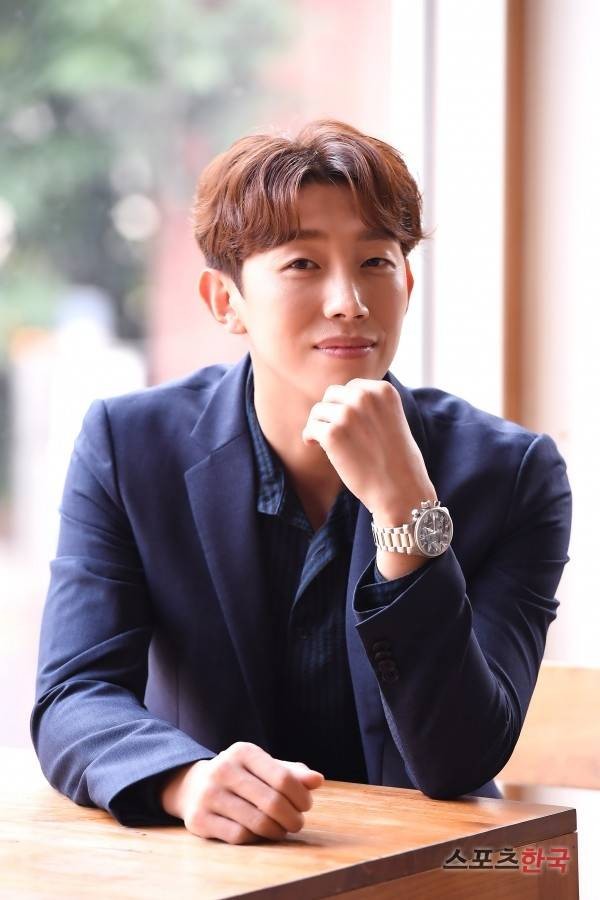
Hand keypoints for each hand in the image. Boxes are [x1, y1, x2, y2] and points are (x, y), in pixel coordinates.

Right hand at [159, 741, 323, 843]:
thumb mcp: (263, 767)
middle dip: (292, 818)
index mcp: (243, 752)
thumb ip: (291, 773)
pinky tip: (260, 834)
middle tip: (297, 823)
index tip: (306, 805)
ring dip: (278, 831)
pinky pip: (239, 836)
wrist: (192, 786)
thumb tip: (318, 780)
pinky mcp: (200, 819)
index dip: (301, 796)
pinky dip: (256, 839)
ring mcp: (209, 795)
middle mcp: (223, 769)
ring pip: (257, 822)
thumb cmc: (240, 777)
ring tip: (283, 830)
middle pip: (272, 802)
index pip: (283, 777)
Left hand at [301, 378, 435, 523]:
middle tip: (333, 431)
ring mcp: (348, 414)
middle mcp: (365, 396)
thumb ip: (371, 406)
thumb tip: (342, 400)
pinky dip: (310, 437)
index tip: (346, 421)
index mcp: (383, 390)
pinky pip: (311, 428)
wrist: (400, 490)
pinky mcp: (333, 434)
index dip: (345, 404)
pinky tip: (314, 445)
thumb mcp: (393, 419)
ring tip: (324, 441)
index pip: (352, 386)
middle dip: (330, 412)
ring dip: (318, 425)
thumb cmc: (397, 460)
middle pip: (332, 394)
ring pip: (318, 411)